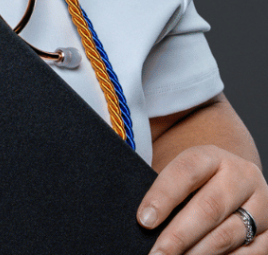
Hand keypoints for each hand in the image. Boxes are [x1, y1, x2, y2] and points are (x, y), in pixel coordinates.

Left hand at [139, 145, 265, 253]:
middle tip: (157, 254)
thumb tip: (146, 221)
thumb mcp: (186, 176)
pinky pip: (249, 254)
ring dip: (199, 253)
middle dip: (179, 235)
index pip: (186, 172)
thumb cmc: (199, 184)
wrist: (237, 185)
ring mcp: (262, 206)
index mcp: (213, 156)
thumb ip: (170, 193)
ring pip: (227, 235)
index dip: (163, 197)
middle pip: (208, 208)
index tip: (144, 221)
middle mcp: (242, 177)